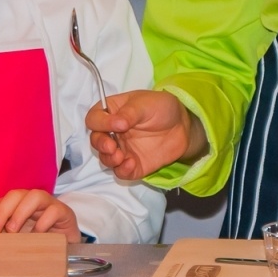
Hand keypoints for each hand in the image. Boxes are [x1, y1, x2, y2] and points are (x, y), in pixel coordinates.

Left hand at [0, 189, 79, 239]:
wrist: (66, 252)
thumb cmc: (38, 241)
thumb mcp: (14, 237)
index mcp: (19, 205)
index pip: (2, 201)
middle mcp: (33, 201)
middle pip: (16, 194)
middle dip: (3, 210)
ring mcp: (50, 205)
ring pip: (35, 196)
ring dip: (21, 212)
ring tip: (13, 230)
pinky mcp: (64, 213)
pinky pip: (54, 211)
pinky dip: (43, 223)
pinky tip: (37, 236)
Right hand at [85, 90, 205, 180]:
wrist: (183, 126)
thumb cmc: (161, 108)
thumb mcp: (145, 104)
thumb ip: (129, 113)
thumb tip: (116, 123)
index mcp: (112, 112)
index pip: (94, 118)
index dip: (100, 123)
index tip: (117, 125)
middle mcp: (112, 132)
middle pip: (96, 140)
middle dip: (100, 144)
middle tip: (112, 146)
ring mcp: (122, 149)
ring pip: (105, 158)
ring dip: (108, 159)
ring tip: (120, 157)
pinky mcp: (133, 165)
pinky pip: (121, 172)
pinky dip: (122, 171)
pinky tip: (131, 164)